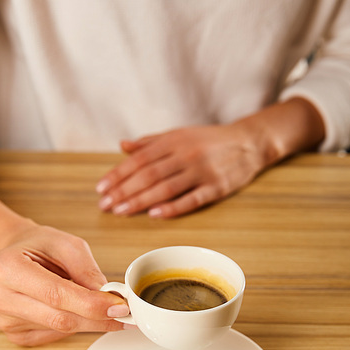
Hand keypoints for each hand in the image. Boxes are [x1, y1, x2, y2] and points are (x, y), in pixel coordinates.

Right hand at [0, 222, 128, 345]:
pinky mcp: (14, 334)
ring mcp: (3, 320)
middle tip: (123, 313)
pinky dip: (72, 325)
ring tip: (100, 306)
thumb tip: (108, 299)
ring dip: (88, 321)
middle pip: (59, 318)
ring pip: (59, 330)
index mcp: (6, 268)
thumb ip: (87, 271)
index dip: (91, 304)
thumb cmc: (37, 246)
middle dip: (97, 318)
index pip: (56, 295)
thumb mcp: (66, 245)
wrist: (13, 254)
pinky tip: (74, 311)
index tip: (119, 306)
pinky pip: (53, 336)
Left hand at [96, 99, 324, 217]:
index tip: (101, 188)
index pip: (139, 159)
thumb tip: (123, 146)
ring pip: (165, 188)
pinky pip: (191, 200)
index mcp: (174, 140)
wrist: (249, 142)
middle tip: (104, 205)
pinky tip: (153, 214)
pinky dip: (172, 207)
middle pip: (149, 175)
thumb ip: (151, 142)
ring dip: (140, 201)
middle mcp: (186, 154)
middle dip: (124, 190)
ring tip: (120, 211)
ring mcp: (202, 171)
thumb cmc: (209, 140)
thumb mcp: (179, 134)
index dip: (118, 174)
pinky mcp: (216, 188)